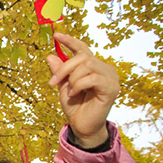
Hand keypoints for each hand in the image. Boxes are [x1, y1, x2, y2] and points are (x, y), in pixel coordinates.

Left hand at [47, 33, 119, 147]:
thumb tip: (50, 55)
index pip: (83, 49)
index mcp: (94, 66)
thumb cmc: (75, 107)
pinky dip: (79, 85)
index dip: (70, 41)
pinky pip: (92, 78)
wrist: (82, 126)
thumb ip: (59, 71)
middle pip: (82, 57)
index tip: (57, 35)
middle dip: (64, 68)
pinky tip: (75, 93)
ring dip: (72, 78)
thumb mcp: (63, 86)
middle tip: (52, 81)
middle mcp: (105, 69)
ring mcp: (110, 78)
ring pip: (87, 65)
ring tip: (69, 91)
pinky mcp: (111, 88)